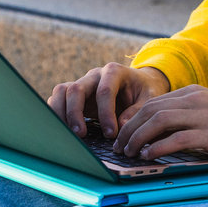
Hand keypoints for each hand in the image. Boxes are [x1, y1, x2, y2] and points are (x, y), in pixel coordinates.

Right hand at [49, 63, 170, 138]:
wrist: (140, 84)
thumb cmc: (145, 91)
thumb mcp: (150, 98)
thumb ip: (138, 110)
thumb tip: (121, 126)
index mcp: (114, 72)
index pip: (104, 91)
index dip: (105, 113)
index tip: (110, 133)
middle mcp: (94, 75)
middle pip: (76, 89)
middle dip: (76, 113)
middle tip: (81, 135)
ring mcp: (83, 83)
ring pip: (61, 92)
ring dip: (61, 113)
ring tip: (68, 134)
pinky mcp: (75, 95)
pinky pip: (58, 99)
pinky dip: (57, 114)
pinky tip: (63, 130)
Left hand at [113, 85, 207, 160]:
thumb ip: (189, 114)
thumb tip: (162, 131)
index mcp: (192, 93)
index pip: (153, 102)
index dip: (133, 119)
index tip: (123, 134)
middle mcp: (194, 100)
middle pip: (150, 110)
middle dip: (130, 129)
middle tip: (119, 146)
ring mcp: (202, 116)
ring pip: (158, 121)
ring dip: (138, 137)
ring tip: (129, 152)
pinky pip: (177, 138)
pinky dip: (158, 147)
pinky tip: (150, 155)